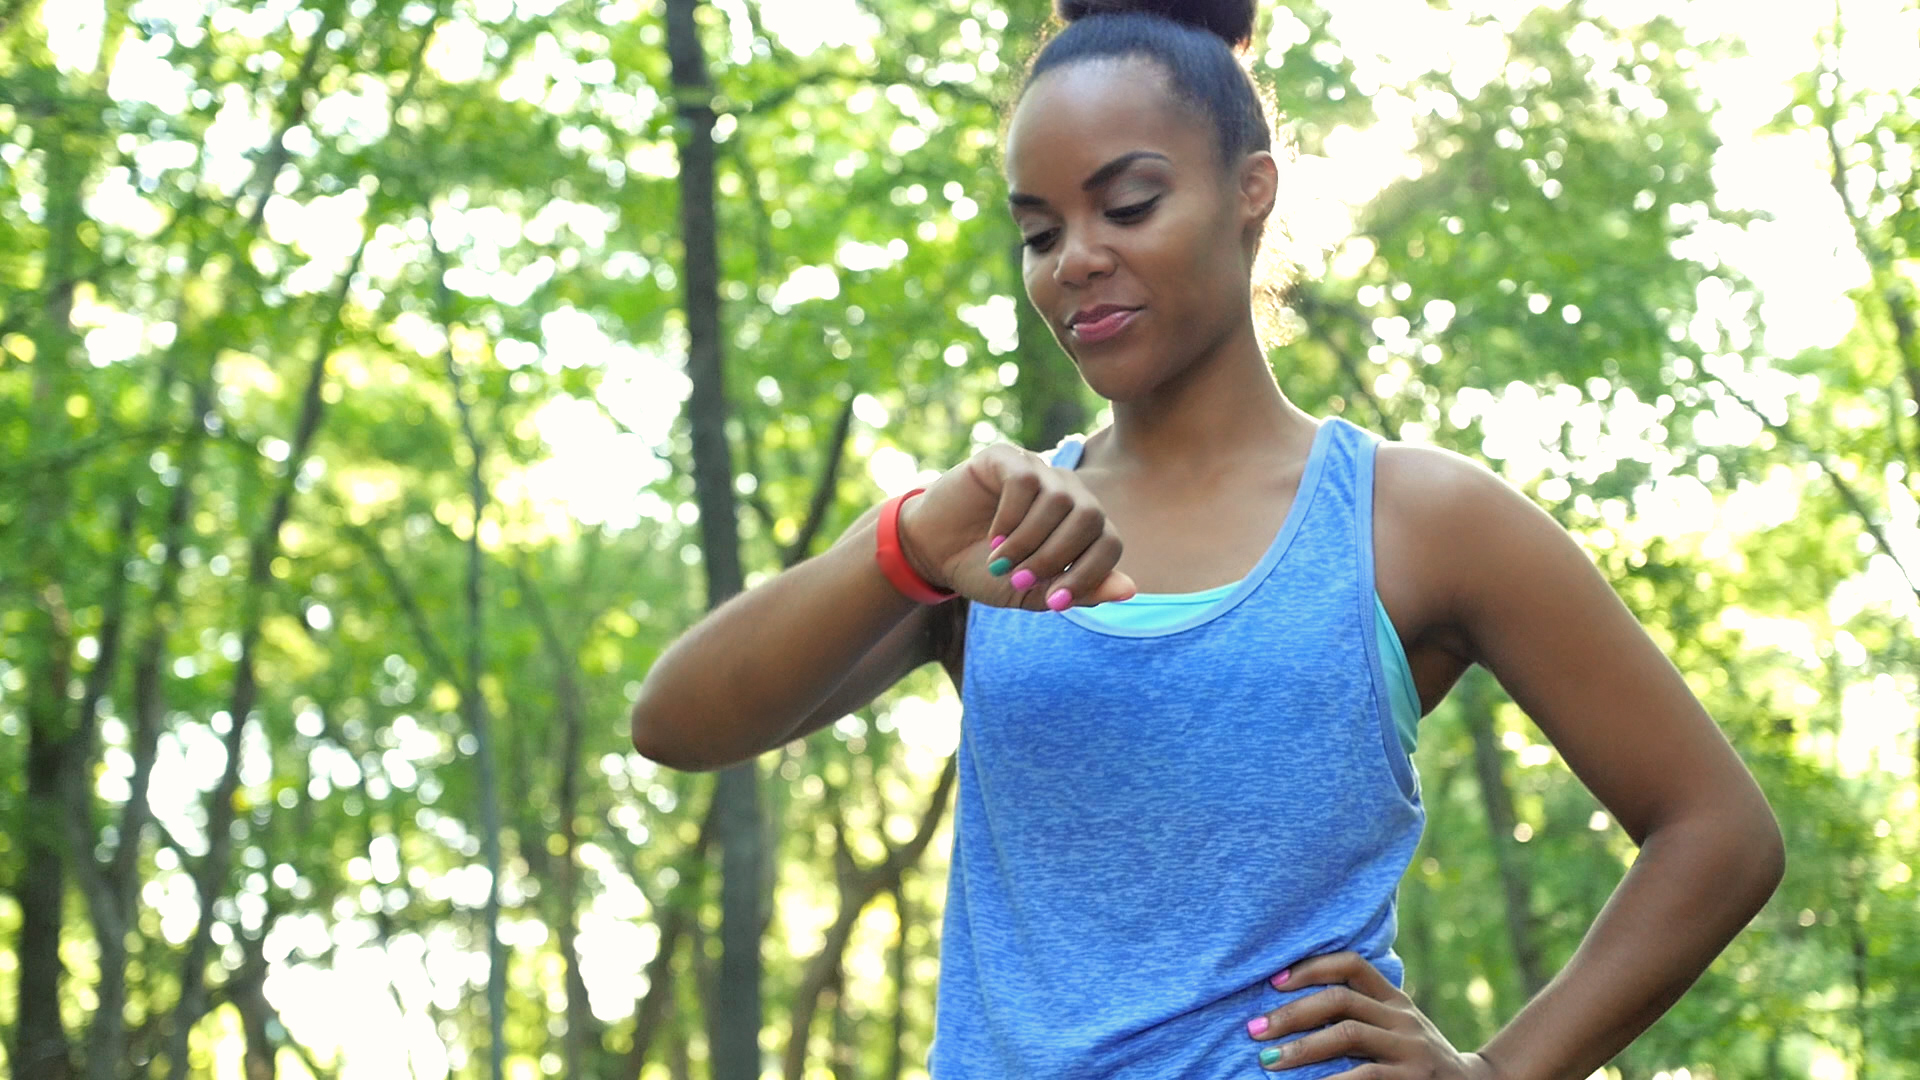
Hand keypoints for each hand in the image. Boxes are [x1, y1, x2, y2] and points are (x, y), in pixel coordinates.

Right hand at [896, 443, 1135, 610]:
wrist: (934, 552)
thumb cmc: (987, 571)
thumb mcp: (1032, 592)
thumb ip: (1078, 591)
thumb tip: (1129, 590)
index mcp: (1081, 525)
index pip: (1109, 543)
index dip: (1089, 575)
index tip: (1054, 601)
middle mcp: (1068, 492)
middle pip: (1090, 517)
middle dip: (1056, 557)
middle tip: (1020, 579)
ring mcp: (1039, 470)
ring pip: (1058, 500)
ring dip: (1029, 540)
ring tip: (1000, 561)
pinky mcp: (1008, 458)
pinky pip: (1024, 483)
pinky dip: (1010, 518)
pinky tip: (993, 537)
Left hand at [1244, 952, 1503, 1078]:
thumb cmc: (1415, 1059)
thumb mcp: (1395, 1027)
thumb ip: (1360, 1012)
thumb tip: (1289, 1005)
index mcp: (1394, 998)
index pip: (1351, 965)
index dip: (1311, 966)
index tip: (1274, 980)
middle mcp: (1403, 1017)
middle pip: (1340, 1000)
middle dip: (1291, 1013)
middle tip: (1253, 1029)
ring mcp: (1410, 1048)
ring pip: (1348, 1034)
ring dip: (1302, 1048)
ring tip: (1268, 1060)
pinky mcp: (1413, 1079)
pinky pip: (1365, 1076)